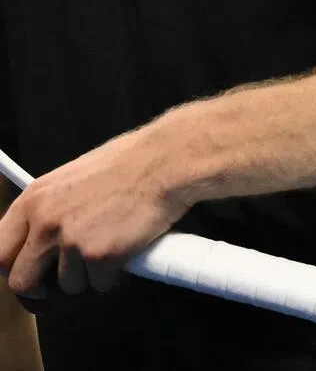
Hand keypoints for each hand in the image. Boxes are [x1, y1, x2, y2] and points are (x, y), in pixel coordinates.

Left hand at [0, 124, 188, 299]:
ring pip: (66, 286)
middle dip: (42, 288)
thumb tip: (43, 239)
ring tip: (112, 249)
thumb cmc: (131, 162)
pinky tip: (128, 250)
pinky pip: (99, 285)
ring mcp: (71, 241)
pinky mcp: (99, 256)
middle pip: (21, 281)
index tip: (30, 273)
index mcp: (35, 199)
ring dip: (88, 277)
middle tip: (65, 282)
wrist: (167, 160)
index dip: (14, 267)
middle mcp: (45, 222)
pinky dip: (115, 276)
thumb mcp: (75, 176)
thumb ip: (53, 207)